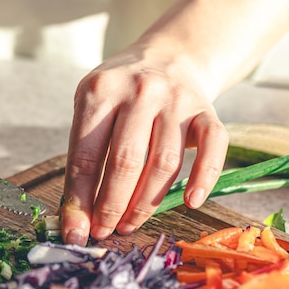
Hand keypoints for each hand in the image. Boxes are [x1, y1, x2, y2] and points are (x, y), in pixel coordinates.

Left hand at [60, 47, 228, 244]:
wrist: (169, 56)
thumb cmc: (121, 92)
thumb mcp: (92, 106)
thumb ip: (83, 155)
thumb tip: (74, 217)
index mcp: (100, 90)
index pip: (85, 155)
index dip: (80, 200)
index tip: (77, 232)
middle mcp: (140, 91)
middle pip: (125, 162)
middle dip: (111, 206)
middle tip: (104, 231)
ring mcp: (177, 99)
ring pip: (164, 163)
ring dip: (145, 204)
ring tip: (129, 224)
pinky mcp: (207, 110)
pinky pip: (213, 149)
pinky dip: (203, 179)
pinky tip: (189, 203)